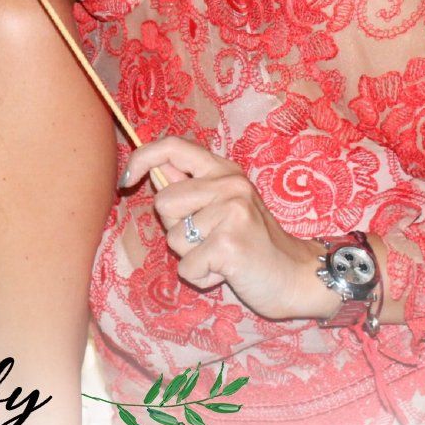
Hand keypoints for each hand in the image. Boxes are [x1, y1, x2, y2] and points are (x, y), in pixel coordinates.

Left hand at [122, 137, 333, 321]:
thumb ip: (192, 188)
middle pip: (164, 202)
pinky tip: (227, 273)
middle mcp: (230, 185)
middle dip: (176, 228)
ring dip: (191, 256)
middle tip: (210, 238)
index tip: (126, 179)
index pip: (173, 146)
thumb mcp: (227, 205)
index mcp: (225, 170)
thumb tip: (150, 169)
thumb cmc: (254, 244)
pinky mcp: (229, 245)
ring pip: (173, 238)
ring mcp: (232, 213)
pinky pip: (187, 267)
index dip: (142, 159)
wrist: (298, 277)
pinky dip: (202, 277)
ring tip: (221, 255)